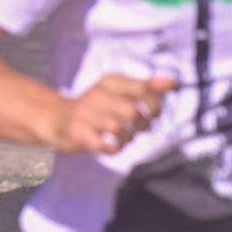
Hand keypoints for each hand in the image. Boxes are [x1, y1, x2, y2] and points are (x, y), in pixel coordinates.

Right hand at [42, 74, 176, 153]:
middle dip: (142, 124)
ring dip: (128, 138)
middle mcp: (99, 95)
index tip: (154, 114)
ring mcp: (88, 115)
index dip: (155, 104)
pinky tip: (114, 146)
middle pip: (132, 111)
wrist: (58, 117)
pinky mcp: (80, 134)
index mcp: (111, 82)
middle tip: (139, 129)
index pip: (143, 88)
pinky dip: (115, 149)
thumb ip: (146, 86)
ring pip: (119, 128)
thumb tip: (173, 82)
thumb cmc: (97, 105)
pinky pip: (104, 145)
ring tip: (126, 138)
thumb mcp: (119, 90)